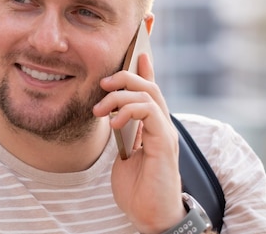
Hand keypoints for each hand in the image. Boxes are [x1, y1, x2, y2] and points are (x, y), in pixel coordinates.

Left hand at [92, 54, 184, 233]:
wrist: (149, 216)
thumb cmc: (137, 188)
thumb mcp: (122, 152)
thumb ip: (121, 131)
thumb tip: (110, 112)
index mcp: (151, 126)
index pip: (149, 90)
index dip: (144, 68)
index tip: (137, 51)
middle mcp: (161, 126)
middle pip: (149, 86)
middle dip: (126, 76)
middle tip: (103, 83)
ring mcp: (164, 134)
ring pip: (149, 95)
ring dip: (120, 96)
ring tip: (100, 109)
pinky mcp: (164, 144)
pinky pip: (151, 113)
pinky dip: (129, 111)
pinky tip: (114, 122)